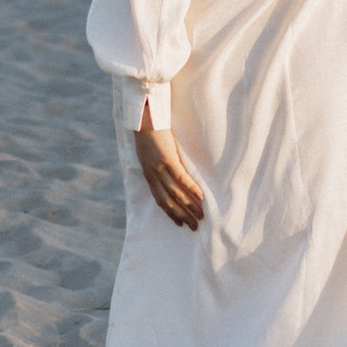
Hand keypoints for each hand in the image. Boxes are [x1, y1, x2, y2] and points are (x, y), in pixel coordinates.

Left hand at [135, 107, 203, 229]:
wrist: (144, 120)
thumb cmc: (148, 134)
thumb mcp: (149, 155)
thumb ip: (157, 167)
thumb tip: (168, 174)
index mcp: (149, 176)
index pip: (160, 201)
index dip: (171, 214)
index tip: (180, 224)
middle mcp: (153, 176)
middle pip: (169, 202)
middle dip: (182, 216)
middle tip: (195, 227)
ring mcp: (160, 169)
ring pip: (176, 194)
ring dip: (190, 207)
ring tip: (201, 216)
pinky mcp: (168, 160)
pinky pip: (181, 179)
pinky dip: (192, 189)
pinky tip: (201, 197)